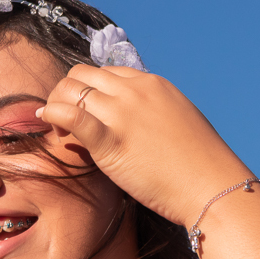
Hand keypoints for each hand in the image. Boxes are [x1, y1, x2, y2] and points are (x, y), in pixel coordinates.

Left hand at [38, 65, 253, 226]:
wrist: (211, 186)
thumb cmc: (198, 165)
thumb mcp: (177, 122)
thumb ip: (152, 113)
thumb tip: (134, 123)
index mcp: (152, 84)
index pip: (104, 72)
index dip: (88, 90)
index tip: (85, 111)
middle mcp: (134, 91)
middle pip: (81, 74)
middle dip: (65, 93)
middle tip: (63, 121)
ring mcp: (122, 112)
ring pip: (70, 89)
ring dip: (56, 104)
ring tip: (58, 130)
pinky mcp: (110, 140)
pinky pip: (70, 115)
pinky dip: (52, 114)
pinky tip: (48, 124)